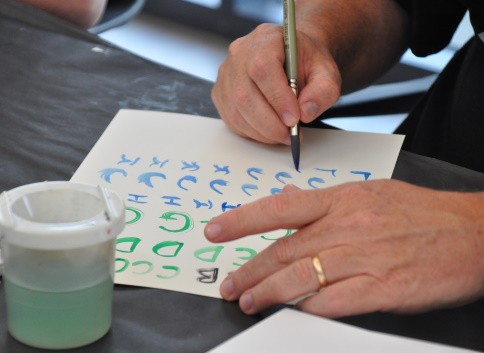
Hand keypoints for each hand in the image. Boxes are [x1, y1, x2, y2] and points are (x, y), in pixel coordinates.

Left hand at [204, 180, 483, 317]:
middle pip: (285, 249)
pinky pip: (335, 302)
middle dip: (250, 269)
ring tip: (248, 301)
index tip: (214, 230)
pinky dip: (309, 309)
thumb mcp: (369, 194)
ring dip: (269, 292)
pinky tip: (293, 313)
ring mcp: (366, 256)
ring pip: (302, 276)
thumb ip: (325, 203)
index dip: (242, 220)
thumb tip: (286, 203)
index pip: (280, 208)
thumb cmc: (420, 213)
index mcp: (343, 199)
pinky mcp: (385, 286)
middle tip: (228, 284)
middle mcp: (349, 225)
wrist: (474, 232)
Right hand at [212, 24, 340, 144]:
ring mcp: (226, 74)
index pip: (263, 68)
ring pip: (237, 111)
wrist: (291, 59)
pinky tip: (269, 131)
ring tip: (284, 134)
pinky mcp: (221, 93)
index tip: (294, 118)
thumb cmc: (305, 63)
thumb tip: (305, 112)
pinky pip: (232, 119)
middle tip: (291, 134)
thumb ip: (323, 90)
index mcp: (266, 39)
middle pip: (245, 94)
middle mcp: (240, 53)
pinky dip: (252, 132)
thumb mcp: (326, 72)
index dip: (277, 98)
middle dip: (270, 122)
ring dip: (262, 131)